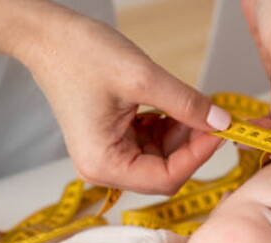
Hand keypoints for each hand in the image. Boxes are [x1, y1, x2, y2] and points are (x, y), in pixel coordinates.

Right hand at [16, 6, 230, 193]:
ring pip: (162, 158)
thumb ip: (187, 104)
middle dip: (191, 145)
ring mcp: (108, 156)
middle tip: (213, 117)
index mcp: (104, 165)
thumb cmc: (81, 54)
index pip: (166, 179)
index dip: (198, 157)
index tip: (221, 131)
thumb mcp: (143, 78)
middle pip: (165, 172)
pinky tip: (172, 107)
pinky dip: (168, 128)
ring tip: (190, 105)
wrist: (48, 36)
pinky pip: (152, 144)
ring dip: (182, 134)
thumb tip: (222, 122)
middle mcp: (104, 169)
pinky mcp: (113, 142)